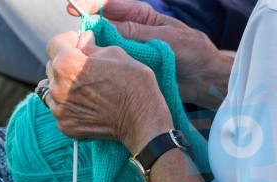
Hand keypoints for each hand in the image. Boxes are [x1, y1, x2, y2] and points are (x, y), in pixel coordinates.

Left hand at [42, 30, 172, 152]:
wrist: (141, 122)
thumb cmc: (133, 85)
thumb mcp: (116, 54)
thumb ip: (91, 46)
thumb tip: (82, 40)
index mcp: (67, 65)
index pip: (54, 44)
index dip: (68, 41)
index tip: (79, 44)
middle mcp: (57, 88)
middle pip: (52, 67)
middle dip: (66, 64)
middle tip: (86, 68)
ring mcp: (59, 110)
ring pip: (53, 89)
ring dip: (65, 85)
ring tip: (85, 89)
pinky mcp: (65, 125)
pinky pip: (60, 108)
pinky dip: (69, 105)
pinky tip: (87, 104)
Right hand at [67, 0, 232, 108]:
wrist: (204, 80)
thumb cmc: (192, 52)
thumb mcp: (166, 37)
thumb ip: (136, 32)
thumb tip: (105, 25)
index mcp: (141, 16)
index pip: (112, 6)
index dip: (92, 5)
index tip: (75, 8)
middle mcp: (132, 32)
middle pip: (103, 27)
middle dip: (86, 29)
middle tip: (73, 37)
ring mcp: (130, 52)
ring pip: (105, 47)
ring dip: (91, 49)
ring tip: (76, 54)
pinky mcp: (130, 69)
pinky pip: (113, 65)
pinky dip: (101, 66)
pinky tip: (90, 69)